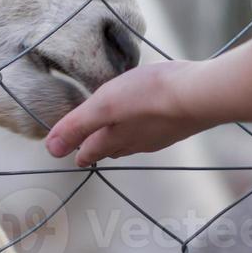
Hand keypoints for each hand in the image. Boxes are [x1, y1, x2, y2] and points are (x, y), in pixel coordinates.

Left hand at [44, 60, 210, 166]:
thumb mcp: (104, 105)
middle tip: (92, 147)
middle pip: (112, 149)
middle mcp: (137, 142)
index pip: (91, 150)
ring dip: (122, 141)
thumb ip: (77, 125)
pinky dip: (145, 130)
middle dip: (99, 148)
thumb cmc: (150, 96)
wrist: (201, 95)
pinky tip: (151, 122)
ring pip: (134, 142)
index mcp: (115, 137)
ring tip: (118, 136)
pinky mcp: (179, 125)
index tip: (74, 156)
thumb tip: (50, 150)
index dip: (79, 151)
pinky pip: (155, 132)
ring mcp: (160, 135)